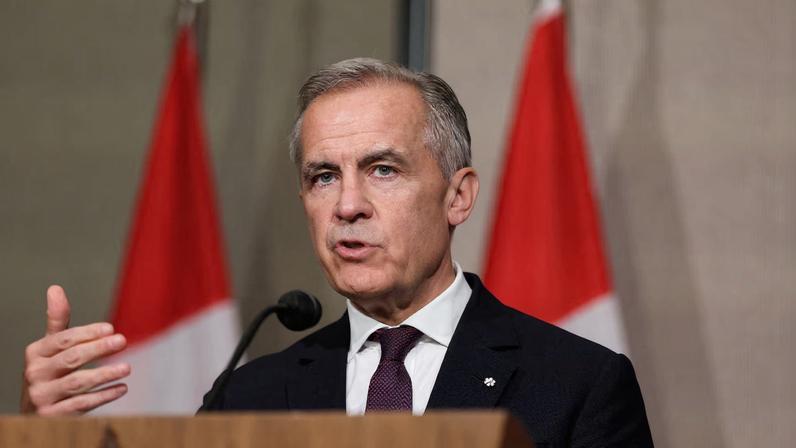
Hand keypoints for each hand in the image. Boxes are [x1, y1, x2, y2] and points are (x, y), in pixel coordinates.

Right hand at [20, 285, 130, 414]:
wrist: (32, 411)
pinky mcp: (52, 416)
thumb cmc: (48, 371)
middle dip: (98, 349)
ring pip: (78, 383)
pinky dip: (103, 396)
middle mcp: (35, 373)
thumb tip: (55, 288)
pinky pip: (81, 405)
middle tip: (122, 341)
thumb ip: (56, 320)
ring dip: (105, 374)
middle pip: (71, 358)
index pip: (64, 339)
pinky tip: (122, 388)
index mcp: (35, 353)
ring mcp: (42, 396)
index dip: (87, 333)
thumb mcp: (49, 346)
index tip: (110, 328)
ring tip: (127, 368)